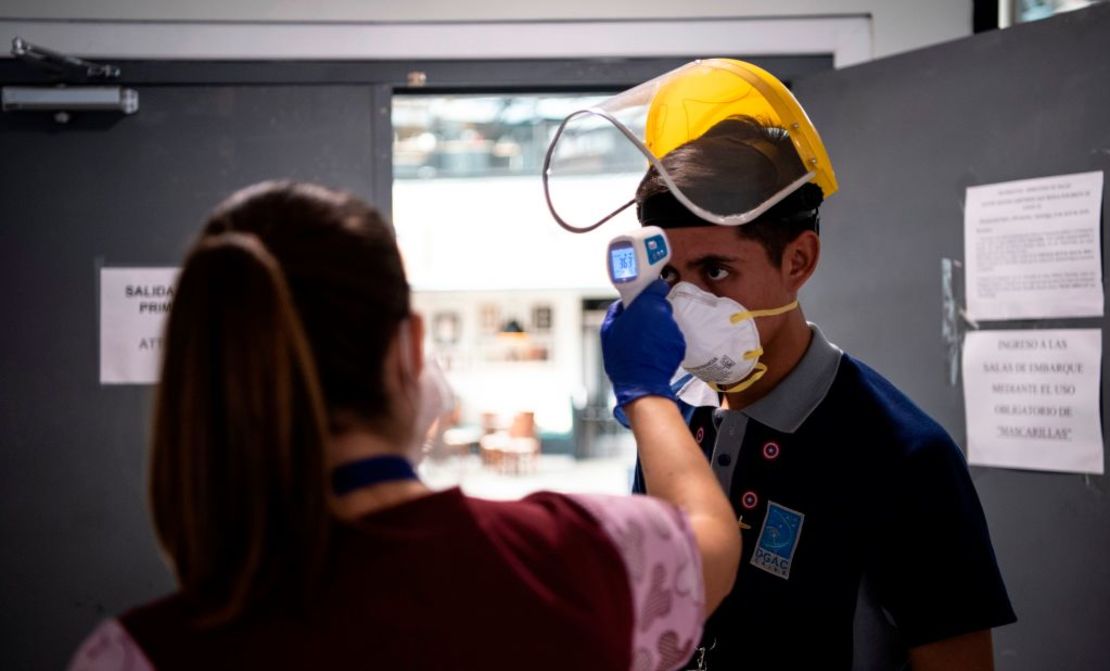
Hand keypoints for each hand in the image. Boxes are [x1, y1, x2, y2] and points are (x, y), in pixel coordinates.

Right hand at [601, 279, 685, 407]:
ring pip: (667, 322)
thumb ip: (616, 311)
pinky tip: (653, 351)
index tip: (646, 296)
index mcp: (646, 306)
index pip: (658, 286)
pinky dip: (665, 341)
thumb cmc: (622, 357)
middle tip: (640, 324)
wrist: (641, 383)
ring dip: (658, 327)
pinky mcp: (680, 344)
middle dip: (652, 312)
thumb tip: (622, 303)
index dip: (652, 290)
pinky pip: (672, 337)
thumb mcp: (608, 331)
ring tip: (646, 342)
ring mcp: (674, 330)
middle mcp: (663, 314)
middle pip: (661, 305)